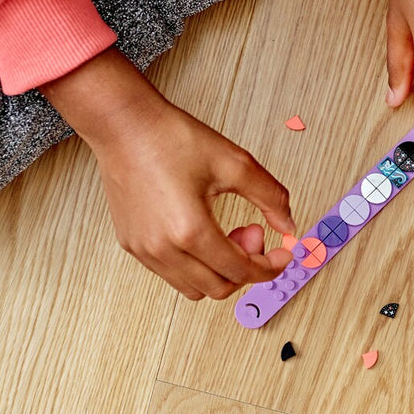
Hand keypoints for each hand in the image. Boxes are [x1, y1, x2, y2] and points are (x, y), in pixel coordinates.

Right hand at [41, 49, 295, 299]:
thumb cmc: (171, 138)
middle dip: (246, 266)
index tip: (283, 254)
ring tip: (225, 232)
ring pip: (193, 288)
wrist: (124, 125)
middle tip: (253, 232)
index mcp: (190, 231)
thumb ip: (269, 197)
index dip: (270, 266)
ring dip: (219, 269)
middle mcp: (162, 249)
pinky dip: (195, 265)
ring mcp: (143, 250)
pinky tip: (202, 232)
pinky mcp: (131, 244)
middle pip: (219, 288)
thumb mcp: (234, 162)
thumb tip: (289, 225)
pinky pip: (170, 273)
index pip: (240, 271)